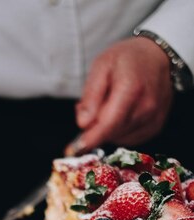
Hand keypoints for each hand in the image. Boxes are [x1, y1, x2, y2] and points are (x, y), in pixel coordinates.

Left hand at [70, 37, 172, 151]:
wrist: (158, 57)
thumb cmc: (128, 59)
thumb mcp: (102, 65)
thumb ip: (91, 95)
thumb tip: (83, 123)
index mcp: (132, 89)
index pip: (109, 123)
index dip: (91, 138)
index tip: (75, 149)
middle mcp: (146, 107)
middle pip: (111, 132)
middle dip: (95, 127)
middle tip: (91, 108)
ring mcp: (153, 119)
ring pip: (119, 138)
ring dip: (107, 129)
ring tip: (108, 107)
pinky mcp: (155, 126)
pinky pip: (129, 139)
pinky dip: (119, 132)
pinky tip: (120, 114)